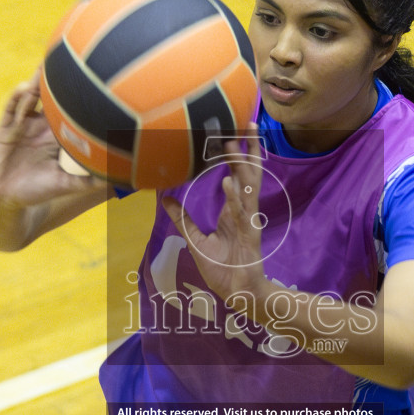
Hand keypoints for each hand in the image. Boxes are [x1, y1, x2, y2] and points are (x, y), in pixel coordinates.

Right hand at [0, 71, 105, 208]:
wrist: (6, 198)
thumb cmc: (36, 190)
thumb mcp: (65, 185)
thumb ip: (89, 181)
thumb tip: (118, 181)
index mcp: (55, 135)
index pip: (69, 111)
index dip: (78, 96)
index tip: (94, 79)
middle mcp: (40, 126)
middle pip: (48, 97)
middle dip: (56, 80)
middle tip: (69, 57)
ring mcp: (22, 124)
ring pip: (29, 97)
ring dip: (35, 82)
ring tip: (44, 68)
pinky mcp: (5, 129)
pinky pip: (10, 109)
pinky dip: (17, 98)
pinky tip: (24, 90)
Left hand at [161, 127, 268, 312]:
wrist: (236, 293)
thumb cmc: (221, 269)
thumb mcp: (195, 240)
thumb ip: (182, 218)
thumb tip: (164, 198)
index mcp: (233, 210)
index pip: (238, 174)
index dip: (237, 153)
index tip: (234, 131)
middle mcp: (243, 210)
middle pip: (249, 172)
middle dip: (249, 148)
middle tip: (246, 122)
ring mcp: (248, 220)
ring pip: (247, 186)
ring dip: (241, 164)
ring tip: (230, 142)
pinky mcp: (249, 234)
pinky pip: (242, 212)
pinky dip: (236, 196)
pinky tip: (231, 180)